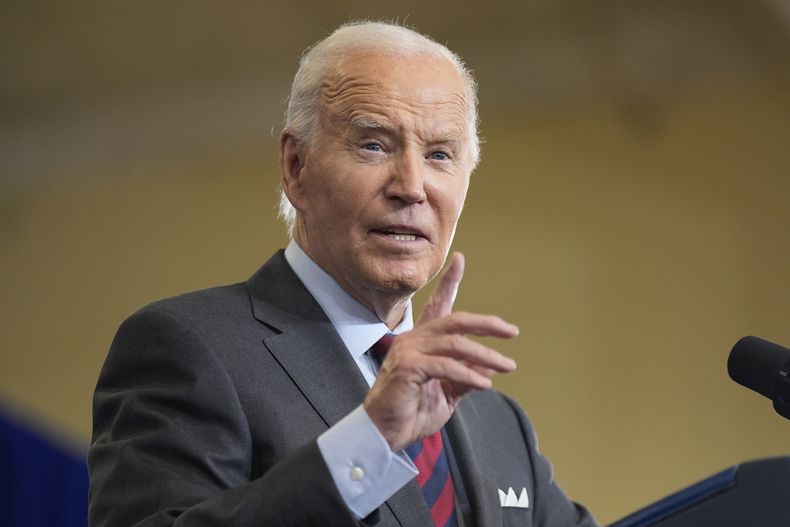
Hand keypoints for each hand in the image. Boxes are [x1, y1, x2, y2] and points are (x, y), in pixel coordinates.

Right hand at [363, 252, 518, 451]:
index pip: (438, 306)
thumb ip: (466, 375)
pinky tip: (485, 384)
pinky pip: (445, 365)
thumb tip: (490, 366)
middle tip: (511, 331)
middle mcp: (414, 339)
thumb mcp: (447, 391)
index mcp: (422, 341)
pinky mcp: (407, 367)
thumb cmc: (412, 411)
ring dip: (485, 355)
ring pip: (455, 343)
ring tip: (507, 366)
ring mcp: (408, 351)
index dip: (449, 282)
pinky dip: (468, 374)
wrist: (385, 434)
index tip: (460, 260)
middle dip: (486, 324)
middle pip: (455, 320)